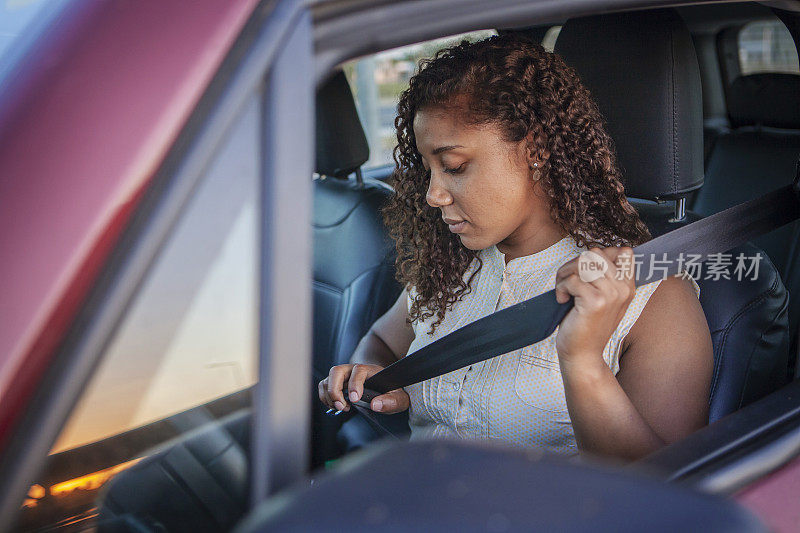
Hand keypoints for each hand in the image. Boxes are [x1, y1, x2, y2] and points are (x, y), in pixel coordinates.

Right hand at [318, 363, 409, 413]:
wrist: (385, 387)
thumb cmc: (391, 392)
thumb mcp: (399, 398)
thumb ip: (391, 401)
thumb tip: (375, 405)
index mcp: (370, 370)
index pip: (358, 371)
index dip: (354, 384)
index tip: (354, 400)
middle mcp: (354, 370)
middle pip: (337, 371)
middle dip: (335, 390)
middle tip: (342, 406)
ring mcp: (344, 376)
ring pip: (328, 379)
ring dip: (329, 396)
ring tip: (341, 408)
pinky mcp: (337, 383)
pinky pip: (324, 386)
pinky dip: (325, 398)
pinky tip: (336, 406)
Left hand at [554, 246, 635, 366]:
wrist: (583, 354)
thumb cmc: (586, 324)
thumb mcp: (603, 298)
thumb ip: (604, 276)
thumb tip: (594, 252)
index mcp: (628, 286)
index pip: (622, 251)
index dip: (597, 255)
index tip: (584, 273)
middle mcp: (623, 288)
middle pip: (596, 253)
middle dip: (574, 264)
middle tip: (567, 282)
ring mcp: (611, 294)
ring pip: (583, 262)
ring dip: (565, 274)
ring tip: (564, 290)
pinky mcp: (596, 302)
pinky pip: (572, 279)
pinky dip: (561, 288)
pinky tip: (563, 300)